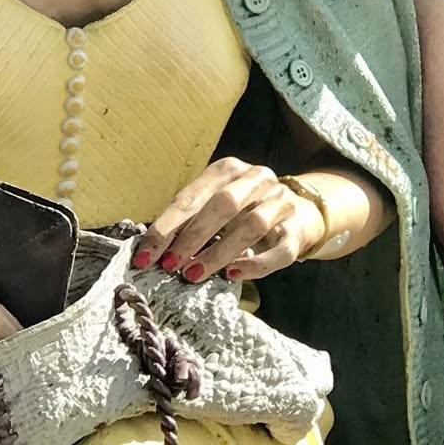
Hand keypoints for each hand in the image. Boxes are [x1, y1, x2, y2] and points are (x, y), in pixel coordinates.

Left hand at [135, 157, 326, 283]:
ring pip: (252, 225)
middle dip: (192, 237)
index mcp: (228, 170)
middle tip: (170, 265)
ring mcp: (281, 202)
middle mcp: (257, 179)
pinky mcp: (298, 229)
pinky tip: (233, 274)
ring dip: (219, 252)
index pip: (191, 197)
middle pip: (223, 204)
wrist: (298, 212)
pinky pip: (279, 250)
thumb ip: (187, 222)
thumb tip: (150, 249)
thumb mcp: (213, 207)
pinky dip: (255, 264)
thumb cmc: (243, 212)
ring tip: (194, 274)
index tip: (145, 255)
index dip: (166, 227)